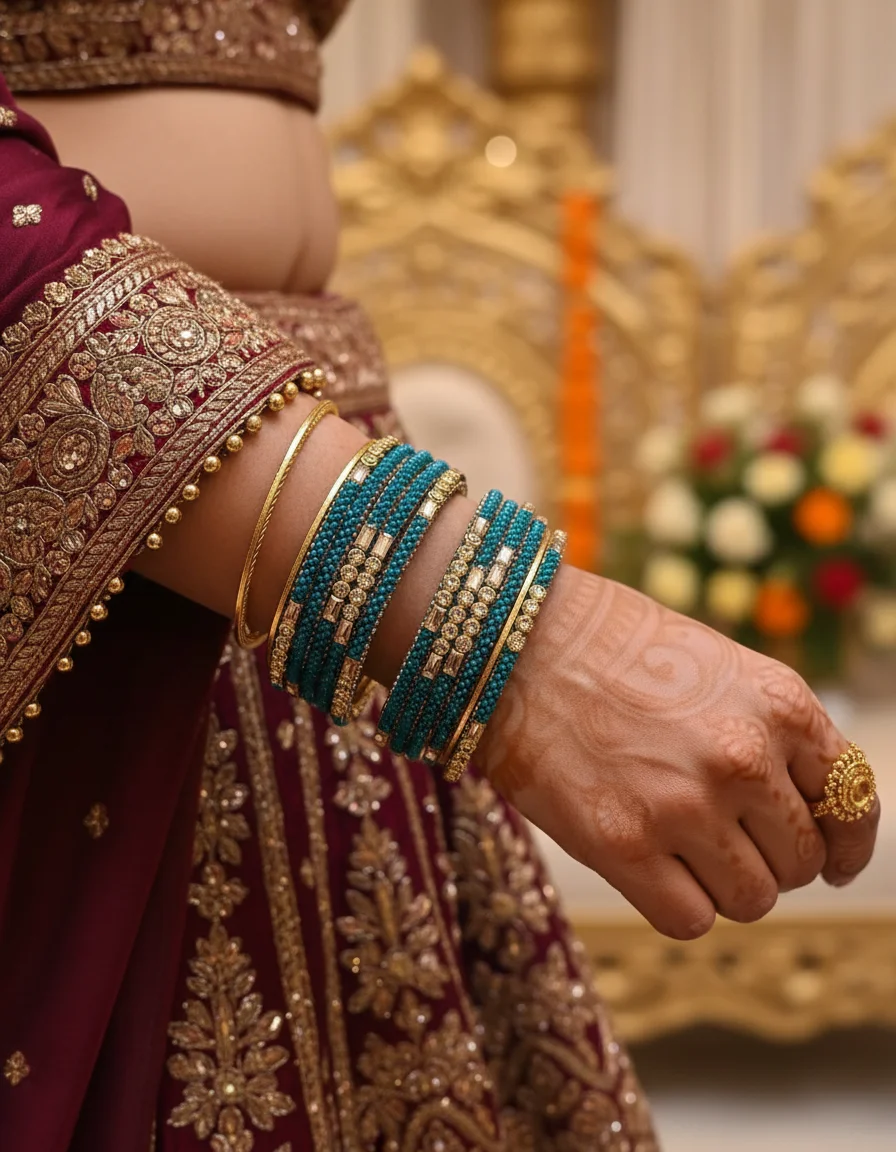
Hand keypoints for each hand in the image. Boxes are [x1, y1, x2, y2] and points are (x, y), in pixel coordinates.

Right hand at [479, 567, 880, 938]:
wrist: (514, 643)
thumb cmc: (611, 648)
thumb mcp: (715, 667)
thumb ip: (767, 733)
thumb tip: (797, 817)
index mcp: (778, 703)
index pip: (852, 800)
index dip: (847, 844)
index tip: (834, 864)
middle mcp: (744, 757)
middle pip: (801, 861)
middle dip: (768, 859)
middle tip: (720, 838)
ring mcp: (684, 804)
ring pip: (751, 900)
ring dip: (722, 886)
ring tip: (676, 846)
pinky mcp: (623, 845)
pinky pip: (690, 920)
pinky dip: (677, 905)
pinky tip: (648, 868)